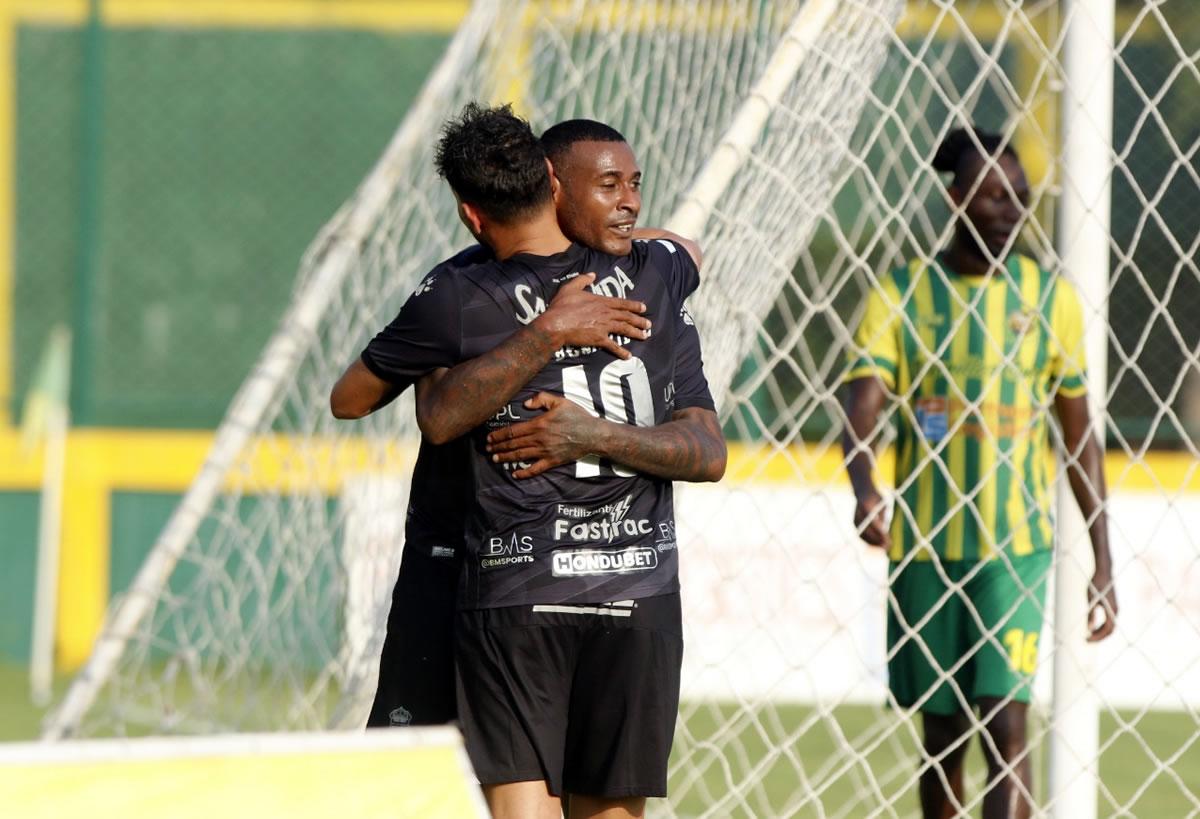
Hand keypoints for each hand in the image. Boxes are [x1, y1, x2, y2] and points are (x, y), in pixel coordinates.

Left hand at [486, 392, 598, 478]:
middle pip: (513, 444)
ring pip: (520, 456)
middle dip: (498, 447)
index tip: (489, 438)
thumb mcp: (559, 401)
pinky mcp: (552, 461)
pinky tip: (515, 474)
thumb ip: (541, 399)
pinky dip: (524, 473)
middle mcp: (539, 439)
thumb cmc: (577, 416)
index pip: (513, 431)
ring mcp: (545, 452)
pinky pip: (535, 469)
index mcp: (539, 424)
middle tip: (487, 450)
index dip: (499, 435)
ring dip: (506, 458)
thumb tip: (525, 404)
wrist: (592, 434)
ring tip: (495, 459)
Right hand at [534, 273, 650, 359]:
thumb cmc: (562, 306)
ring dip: (636, 333)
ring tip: (645, 336)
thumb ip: (583, 279)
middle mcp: (606, 313)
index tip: (643, 308)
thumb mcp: (571, 287)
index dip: (634, 305)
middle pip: (627, 317)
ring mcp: (604, 326)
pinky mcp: (599, 339)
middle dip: (639, 320)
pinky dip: (621, 351)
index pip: (622, 303)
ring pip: (624, 329)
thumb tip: (592, 274)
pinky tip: (628, 356)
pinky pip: (613, 346)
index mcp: (601, 301)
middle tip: (649, 325)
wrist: (556, 323)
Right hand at [853, 492, 890, 549]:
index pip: (873, 524)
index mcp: (865, 507)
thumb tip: (884, 532)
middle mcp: (858, 515)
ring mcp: (855, 520)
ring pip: (864, 536)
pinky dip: (870, 541)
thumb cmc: (876, 498)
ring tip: (885, 547)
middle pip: (867, 532)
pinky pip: (862, 535)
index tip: (889, 540)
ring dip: (874, 543)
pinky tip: (878, 544)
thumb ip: (882, 518)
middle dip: (878, 541)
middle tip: (889, 546)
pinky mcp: (855, 524)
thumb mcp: (882, 505)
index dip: (881, 534)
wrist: (863, 493)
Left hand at [1087, 565, 1117, 641]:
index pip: (1107, 630)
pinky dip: (1100, 626)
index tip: (1087, 640)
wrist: (1103, 572)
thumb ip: (1090, 613)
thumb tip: (1088, 628)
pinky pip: (1107, 621)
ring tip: (1088, 635)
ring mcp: (1113, 610)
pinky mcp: (1110, 607)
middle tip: (1086, 641)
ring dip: (1099, 632)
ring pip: (1108, 626)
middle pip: (1109, 630)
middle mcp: (1115, 612)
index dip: (1098, 637)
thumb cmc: (1096, 584)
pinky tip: (1091, 627)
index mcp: (1112, 611)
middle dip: (1098, 637)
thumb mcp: (1090, 599)